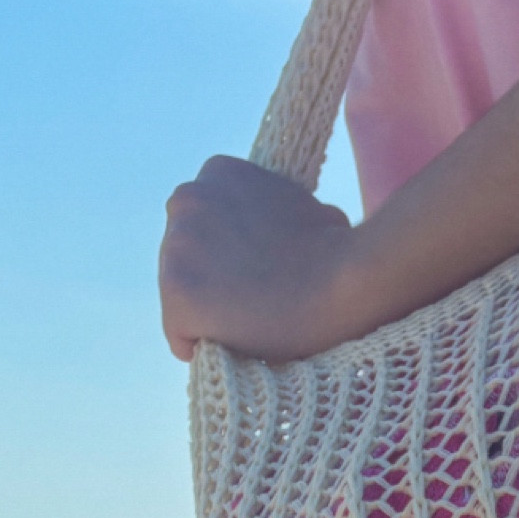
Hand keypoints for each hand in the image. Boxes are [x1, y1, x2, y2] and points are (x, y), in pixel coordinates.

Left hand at [159, 156, 367, 362]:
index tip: (253, 272)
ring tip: (248, 321)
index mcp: (217, 172)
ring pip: (176, 295)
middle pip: (180, 256)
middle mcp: (187, 200)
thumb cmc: (336, 250)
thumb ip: (273, 210)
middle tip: (250, 300)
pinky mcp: (177, 293)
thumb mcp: (300, 205)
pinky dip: (198, 344)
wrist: (342, 282)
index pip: (200, 224)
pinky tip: (232, 344)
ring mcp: (177, 247)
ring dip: (205, 312)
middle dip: (209, 279)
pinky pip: (178, 333)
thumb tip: (282, 230)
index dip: (225, 255)